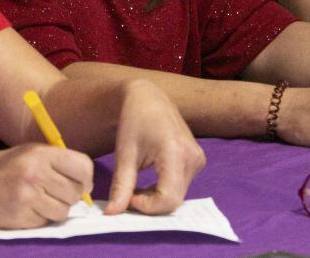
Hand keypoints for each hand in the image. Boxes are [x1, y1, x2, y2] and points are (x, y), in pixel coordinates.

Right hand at [0, 144, 92, 227]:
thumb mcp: (24, 153)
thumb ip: (53, 162)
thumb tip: (84, 178)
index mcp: (39, 153)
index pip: (83, 167)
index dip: (85, 178)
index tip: (81, 184)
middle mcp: (36, 173)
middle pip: (76, 192)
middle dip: (70, 196)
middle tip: (54, 194)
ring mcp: (28, 197)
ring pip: (63, 211)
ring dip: (55, 209)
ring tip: (37, 201)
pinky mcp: (20, 217)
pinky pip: (46, 222)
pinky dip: (40, 219)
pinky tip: (24, 209)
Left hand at [105, 79, 204, 215]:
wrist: (148, 97)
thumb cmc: (134, 120)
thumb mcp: (125, 154)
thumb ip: (121, 186)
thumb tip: (112, 213)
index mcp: (176, 153)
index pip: (168, 199)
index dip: (147, 206)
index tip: (128, 197)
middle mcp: (193, 158)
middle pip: (174, 200)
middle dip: (150, 204)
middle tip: (128, 194)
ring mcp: (198, 159)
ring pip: (178, 195)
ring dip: (156, 198)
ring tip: (135, 186)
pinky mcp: (197, 160)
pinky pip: (181, 186)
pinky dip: (163, 190)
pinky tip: (148, 180)